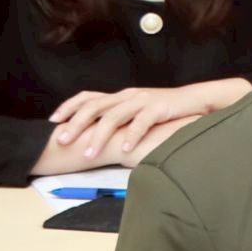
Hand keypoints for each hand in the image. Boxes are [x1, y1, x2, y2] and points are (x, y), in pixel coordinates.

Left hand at [48, 79, 245, 163]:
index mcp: (120, 96)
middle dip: (76, 124)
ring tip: (90, 154)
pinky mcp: (159, 107)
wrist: (197, 99)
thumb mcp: (139, 111)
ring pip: (114, 116)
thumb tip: (99, 135)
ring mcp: (143, 101)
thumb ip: (122, 119)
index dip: (69, 106)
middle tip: (63, 140)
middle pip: (95, 107)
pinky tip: (124, 150)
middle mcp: (127, 96)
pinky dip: (131, 136)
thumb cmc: (166, 110)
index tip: (54, 121)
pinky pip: (142, 122)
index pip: (88, 97)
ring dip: (99, 136)